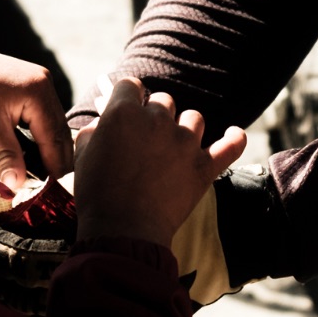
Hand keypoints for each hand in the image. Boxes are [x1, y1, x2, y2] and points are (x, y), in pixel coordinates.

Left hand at [0, 42, 75, 190]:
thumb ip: (6, 156)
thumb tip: (17, 184)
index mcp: (39, 92)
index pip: (54, 137)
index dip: (55, 164)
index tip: (54, 188)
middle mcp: (45, 84)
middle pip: (59, 130)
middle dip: (56, 158)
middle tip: (53, 186)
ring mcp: (39, 83)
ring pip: (53, 124)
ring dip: (50, 147)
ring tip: (45, 173)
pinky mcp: (30, 87)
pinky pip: (43, 116)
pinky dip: (42, 135)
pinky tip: (37, 152)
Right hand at [72, 77, 245, 250]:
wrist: (122, 231)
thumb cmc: (96, 194)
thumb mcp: (83, 154)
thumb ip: (95, 129)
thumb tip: (105, 120)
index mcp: (124, 113)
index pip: (130, 85)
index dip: (126, 97)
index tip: (126, 108)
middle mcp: (157, 120)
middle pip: (163, 101)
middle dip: (154, 115)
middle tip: (145, 139)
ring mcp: (185, 142)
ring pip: (193, 118)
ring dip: (184, 128)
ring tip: (174, 148)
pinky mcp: (203, 166)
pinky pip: (230, 145)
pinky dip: (234, 139)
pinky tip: (234, 134)